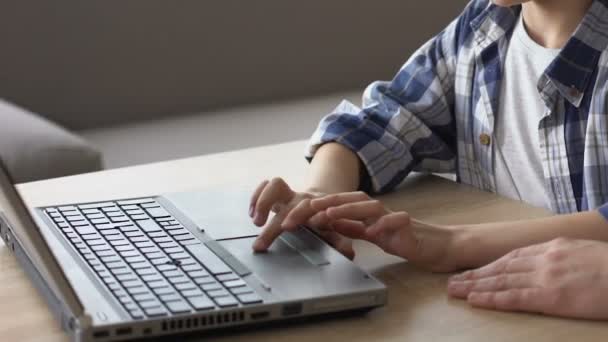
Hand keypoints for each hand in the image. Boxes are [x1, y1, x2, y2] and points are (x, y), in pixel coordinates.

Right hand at [249, 178, 354, 257]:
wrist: (329, 201)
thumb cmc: (332, 219)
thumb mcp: (339, 231)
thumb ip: (342, 241)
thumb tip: (350, 252)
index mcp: (319, 209)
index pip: (308, 209)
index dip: (297, 215)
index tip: (286, 227)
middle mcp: (305, 199)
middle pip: (287, 205)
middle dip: (272, 224)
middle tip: (260, 245)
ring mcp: (292, 194)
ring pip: (277, 185)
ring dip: (263, 201)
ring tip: (255, 221)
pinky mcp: (281, 192)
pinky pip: (266, 184)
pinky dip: (257, 195)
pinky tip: (252, 211)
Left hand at [310, 192, 458, 271]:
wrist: (436, 246)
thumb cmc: (404, 239)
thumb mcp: (371, 234)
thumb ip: (352, 228)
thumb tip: (328, 222)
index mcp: (368, 213)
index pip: (341, 204)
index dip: (320, 206)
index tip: (298, 212)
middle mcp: (379, 211)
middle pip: (352, 199)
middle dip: (328, 203)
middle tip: (306, 209)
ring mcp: (393, 217)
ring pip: (370, 206)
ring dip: (349, 209)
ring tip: (330, 215)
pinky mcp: (409, 227)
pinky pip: (397, 221)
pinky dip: (384, 224)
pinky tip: (372, 231)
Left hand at [447, 238, 607, 319]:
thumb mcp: (582, 251)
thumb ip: (560, 256)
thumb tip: (547, 263)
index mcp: (551, 247)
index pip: (512, 256)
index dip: (489, 265)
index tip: (473, 271)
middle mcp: (543, 258)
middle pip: (500, 267)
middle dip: (474, 275)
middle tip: (453, 282)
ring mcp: (545, 276)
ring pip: (501, 281)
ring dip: (475, 286)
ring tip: (455, 291)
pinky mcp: (551, 296)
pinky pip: (514, 298)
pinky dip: (492, 299)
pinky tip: (476, 301)